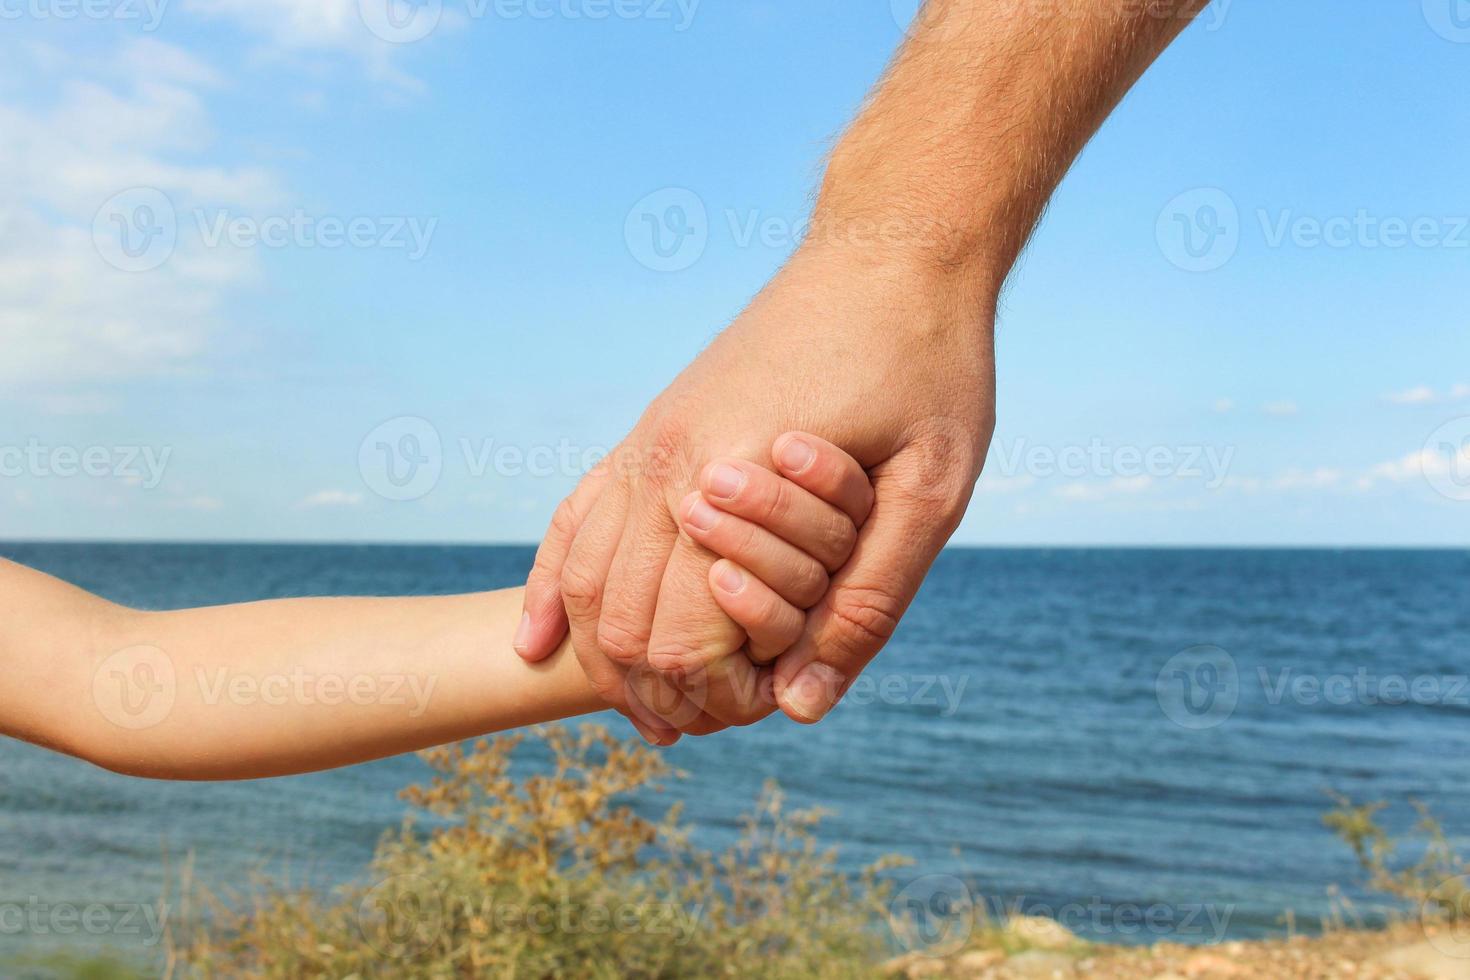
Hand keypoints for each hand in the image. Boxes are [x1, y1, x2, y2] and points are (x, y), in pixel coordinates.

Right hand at [515, 241, 995, 736]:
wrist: (889, 249)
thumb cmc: (927, 361)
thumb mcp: (932, 487)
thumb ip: (869, 599)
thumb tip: (801, 705)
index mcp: (736, 478)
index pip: (684, 637)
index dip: (716, 697)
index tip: (760, 710)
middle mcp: (669, 461)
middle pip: (622, 619)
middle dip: (657, 691)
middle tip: (704, 727)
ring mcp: (649, 440)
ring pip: (584, 576)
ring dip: (603, 656)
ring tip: (647, 712)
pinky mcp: (652, 427)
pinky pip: (576, 516)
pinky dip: (553, 585)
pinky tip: (538, 637)